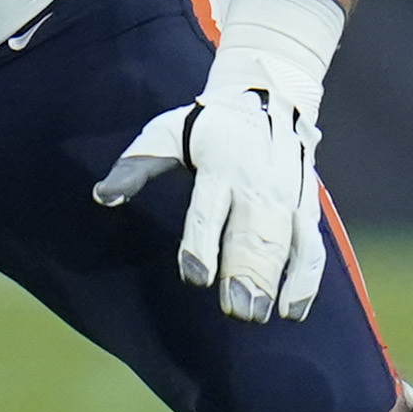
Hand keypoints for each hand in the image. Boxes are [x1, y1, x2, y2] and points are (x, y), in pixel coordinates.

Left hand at [94, 49, 326, 321]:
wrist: (268, 96)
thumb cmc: (206, 125)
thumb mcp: (165, 133)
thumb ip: (135, 167)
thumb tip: (102, 196)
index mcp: (218, 165)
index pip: (209, 210)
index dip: (202, 243)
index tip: (195, 276)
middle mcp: (255, 183)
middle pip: (251, 234)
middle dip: (244, 274)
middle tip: (236, 310)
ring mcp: (285, 197)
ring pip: (283, 245)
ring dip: (273, 282)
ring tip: (259, 315)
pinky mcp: (305, 207)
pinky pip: (310, 247)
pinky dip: (305, 280)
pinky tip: (291, 310)